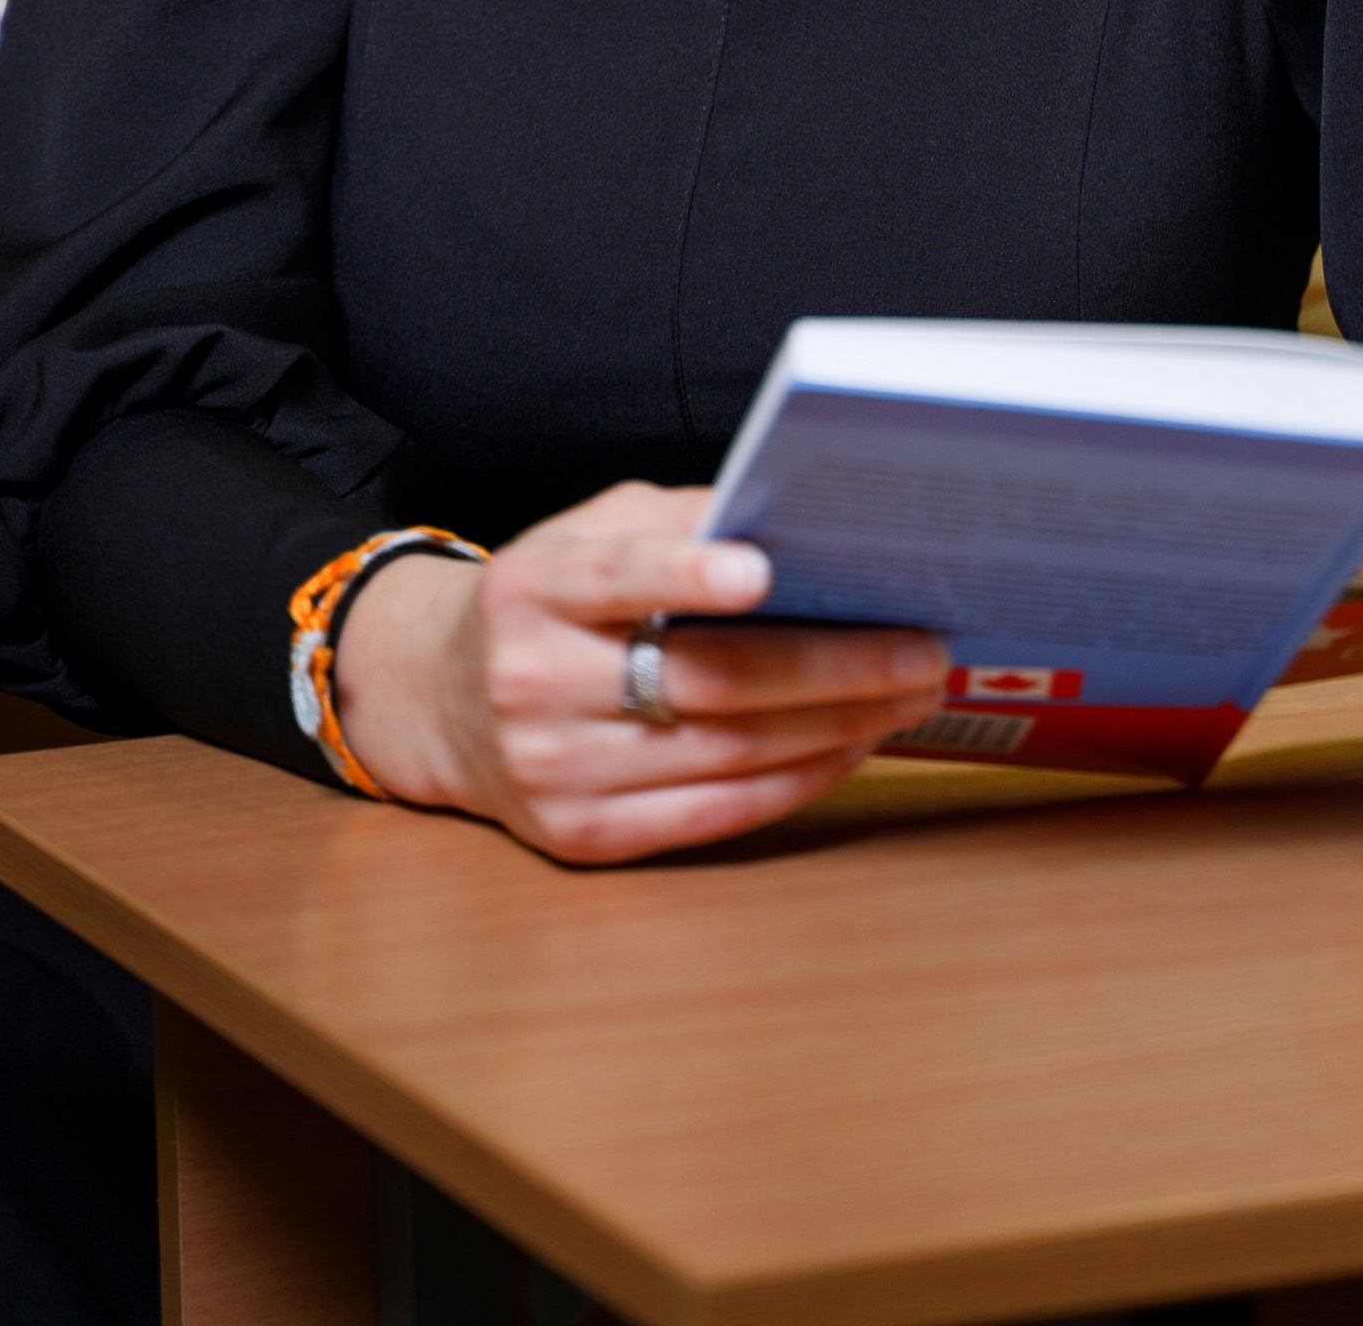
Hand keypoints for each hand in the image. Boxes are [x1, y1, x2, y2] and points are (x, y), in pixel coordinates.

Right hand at [329, 481, 949, 864]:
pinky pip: (714, 816)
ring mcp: (555, 771)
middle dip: (830, 665)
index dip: (688, 573)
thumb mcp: (585, 533)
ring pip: (726, 753)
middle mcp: (533, 683)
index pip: (617, 578)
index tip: (765, 569)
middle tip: (921, 645)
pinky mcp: (583, 838)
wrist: (441, 701)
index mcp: (531, 589)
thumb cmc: (548, 599)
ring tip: (908, 692)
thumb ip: (676, 523)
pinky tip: (852, 744)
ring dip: (836, 726)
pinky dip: (796, 780)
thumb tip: (801, 524)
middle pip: (704, 681)